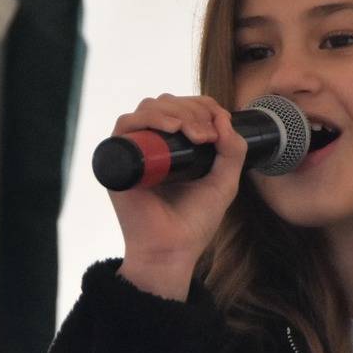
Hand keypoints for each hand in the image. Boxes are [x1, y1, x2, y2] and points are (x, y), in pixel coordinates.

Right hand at [109, 94, 246, 300]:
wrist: (172, 249)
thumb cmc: (194, 222)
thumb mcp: (224, 182)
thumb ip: (233, 151)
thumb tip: (223, 116)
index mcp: (174, 147)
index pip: (184, 108)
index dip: (202, 106)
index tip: (218, 126)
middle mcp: (152, 145)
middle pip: (167, 102)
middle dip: (192, 110)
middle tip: (206, 136)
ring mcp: (135, 151)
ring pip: (148, 108)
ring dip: (175, 111)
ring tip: (194, 134)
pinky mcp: (119, 161)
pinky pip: (126, 124)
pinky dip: (149, 119)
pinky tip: (171, 129)